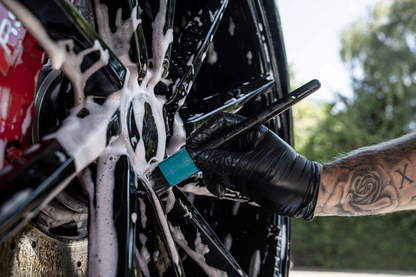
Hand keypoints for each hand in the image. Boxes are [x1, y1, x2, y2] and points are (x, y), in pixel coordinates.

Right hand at [186, 113, 320, 219]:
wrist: (301, 196)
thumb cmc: (289, 173)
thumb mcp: (257, 166)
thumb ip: (228, 161)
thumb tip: (203, 158)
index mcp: (250, 132)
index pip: (221, 124)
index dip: (205, 132)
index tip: (193, 145)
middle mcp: (242, 144)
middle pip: (212, 145)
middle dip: (203, 158)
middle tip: (193, 167)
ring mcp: (238, 160)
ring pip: (212, 164)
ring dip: (211, 176)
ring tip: (220, 187)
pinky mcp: (237, 176)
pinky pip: (218, 177)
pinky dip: (217, 184)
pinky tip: (224, 191)